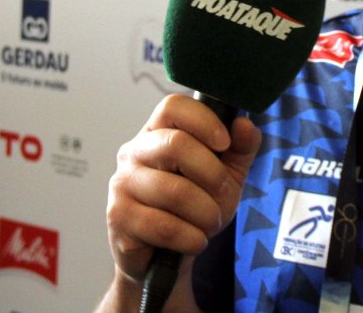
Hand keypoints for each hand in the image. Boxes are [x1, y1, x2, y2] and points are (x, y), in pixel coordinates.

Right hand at [105, 93, 261, 283]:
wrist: (165, 256)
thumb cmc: (194, 207)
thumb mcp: (226, 174)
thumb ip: (240, 148)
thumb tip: (244, 124)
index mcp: (159, 132)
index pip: (174, 106)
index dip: (204, 120)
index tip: (224, 143)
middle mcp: (134, 152)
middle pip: (176, 144)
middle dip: (213, 175)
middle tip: (224, 196)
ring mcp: (122, 184)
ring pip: (175, 192)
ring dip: (206, 214)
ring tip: (209, 223)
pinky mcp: (118, 217)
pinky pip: (165, 226)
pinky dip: (191, 238)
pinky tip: (194, 240)